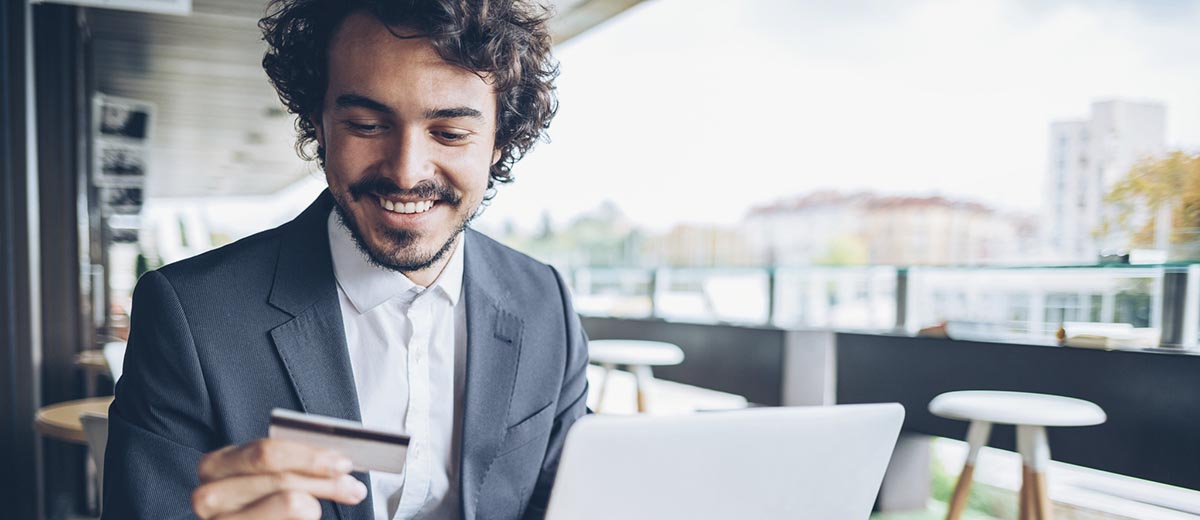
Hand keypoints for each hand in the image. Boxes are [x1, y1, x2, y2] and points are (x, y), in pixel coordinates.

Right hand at [192, 438, 367, 518]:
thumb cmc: (258, 500)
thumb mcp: (266, 475)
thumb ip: (290, 463)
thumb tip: (336, 461)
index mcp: (215, 466)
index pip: (266, 454)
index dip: (309, 456)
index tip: (342, 461)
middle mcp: (208, 496)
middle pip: (281, 480)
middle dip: (325, 481)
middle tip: (353, 487)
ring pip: (291, 503)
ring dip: (320, 503)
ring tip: (344, 498)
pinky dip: (307, 515)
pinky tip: (312, 514)